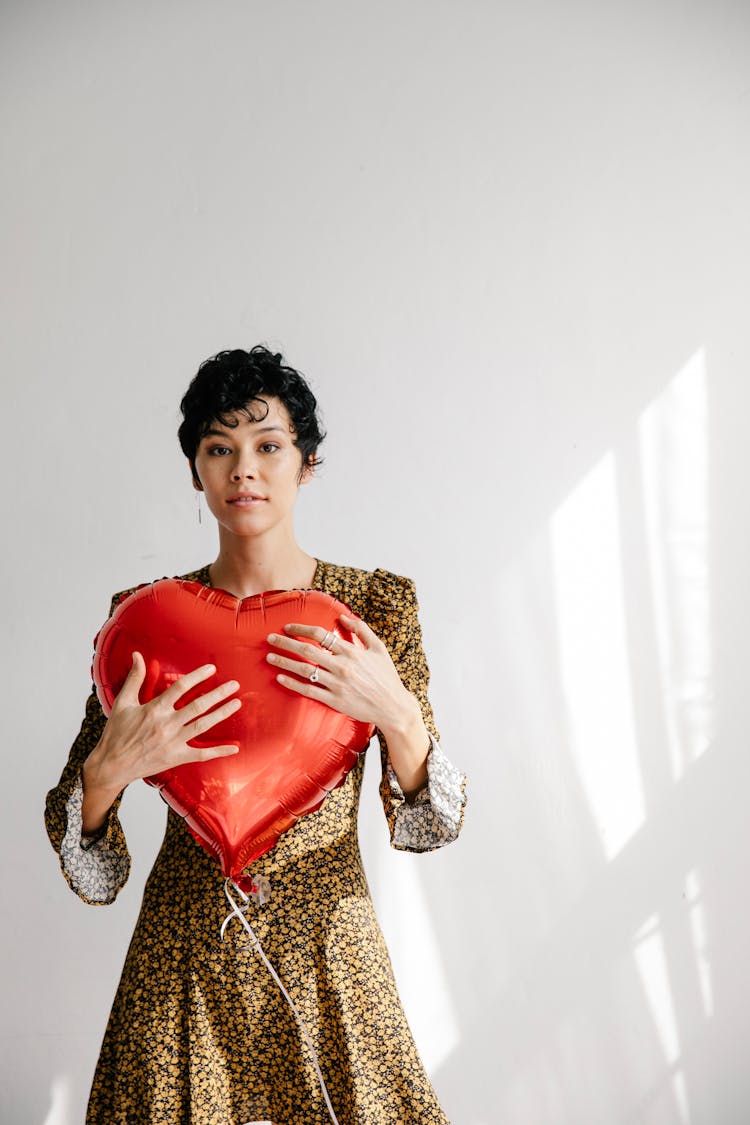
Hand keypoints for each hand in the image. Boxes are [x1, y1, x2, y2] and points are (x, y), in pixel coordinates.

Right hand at [82, 653, 240, 830]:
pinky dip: (219, 751)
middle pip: (199, 706)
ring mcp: (173, 742)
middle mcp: (167, 725)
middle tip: (235, 685)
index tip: (212, 669)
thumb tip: (137, 655)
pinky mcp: (176, 758)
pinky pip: (202, 755)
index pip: (181, 687)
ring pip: (203, 725)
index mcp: (154, 709)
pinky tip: (234, 747)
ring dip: (222, 714)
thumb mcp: (123, 703)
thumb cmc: (116, 733)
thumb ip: (134, 678)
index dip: (198, 676)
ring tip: (236, 703)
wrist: (111, 766)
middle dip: (219, 694)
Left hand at [265, 615, 418, 735]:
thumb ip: (361, 630)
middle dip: (285, 643)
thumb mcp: (379, 648)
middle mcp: (342, 666)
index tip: (288, 627)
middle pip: (307, 651)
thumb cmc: (386, 676)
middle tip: (270, 638)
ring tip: (269, 657)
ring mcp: (337, 684)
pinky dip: (293, 683)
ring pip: (304, 670)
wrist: (393, 707)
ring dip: (284, 662)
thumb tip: (343, 617)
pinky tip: (280, 678)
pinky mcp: (334, 700)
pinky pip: (308, 690)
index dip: (301, 629)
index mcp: (352, 651)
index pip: (320, 634)